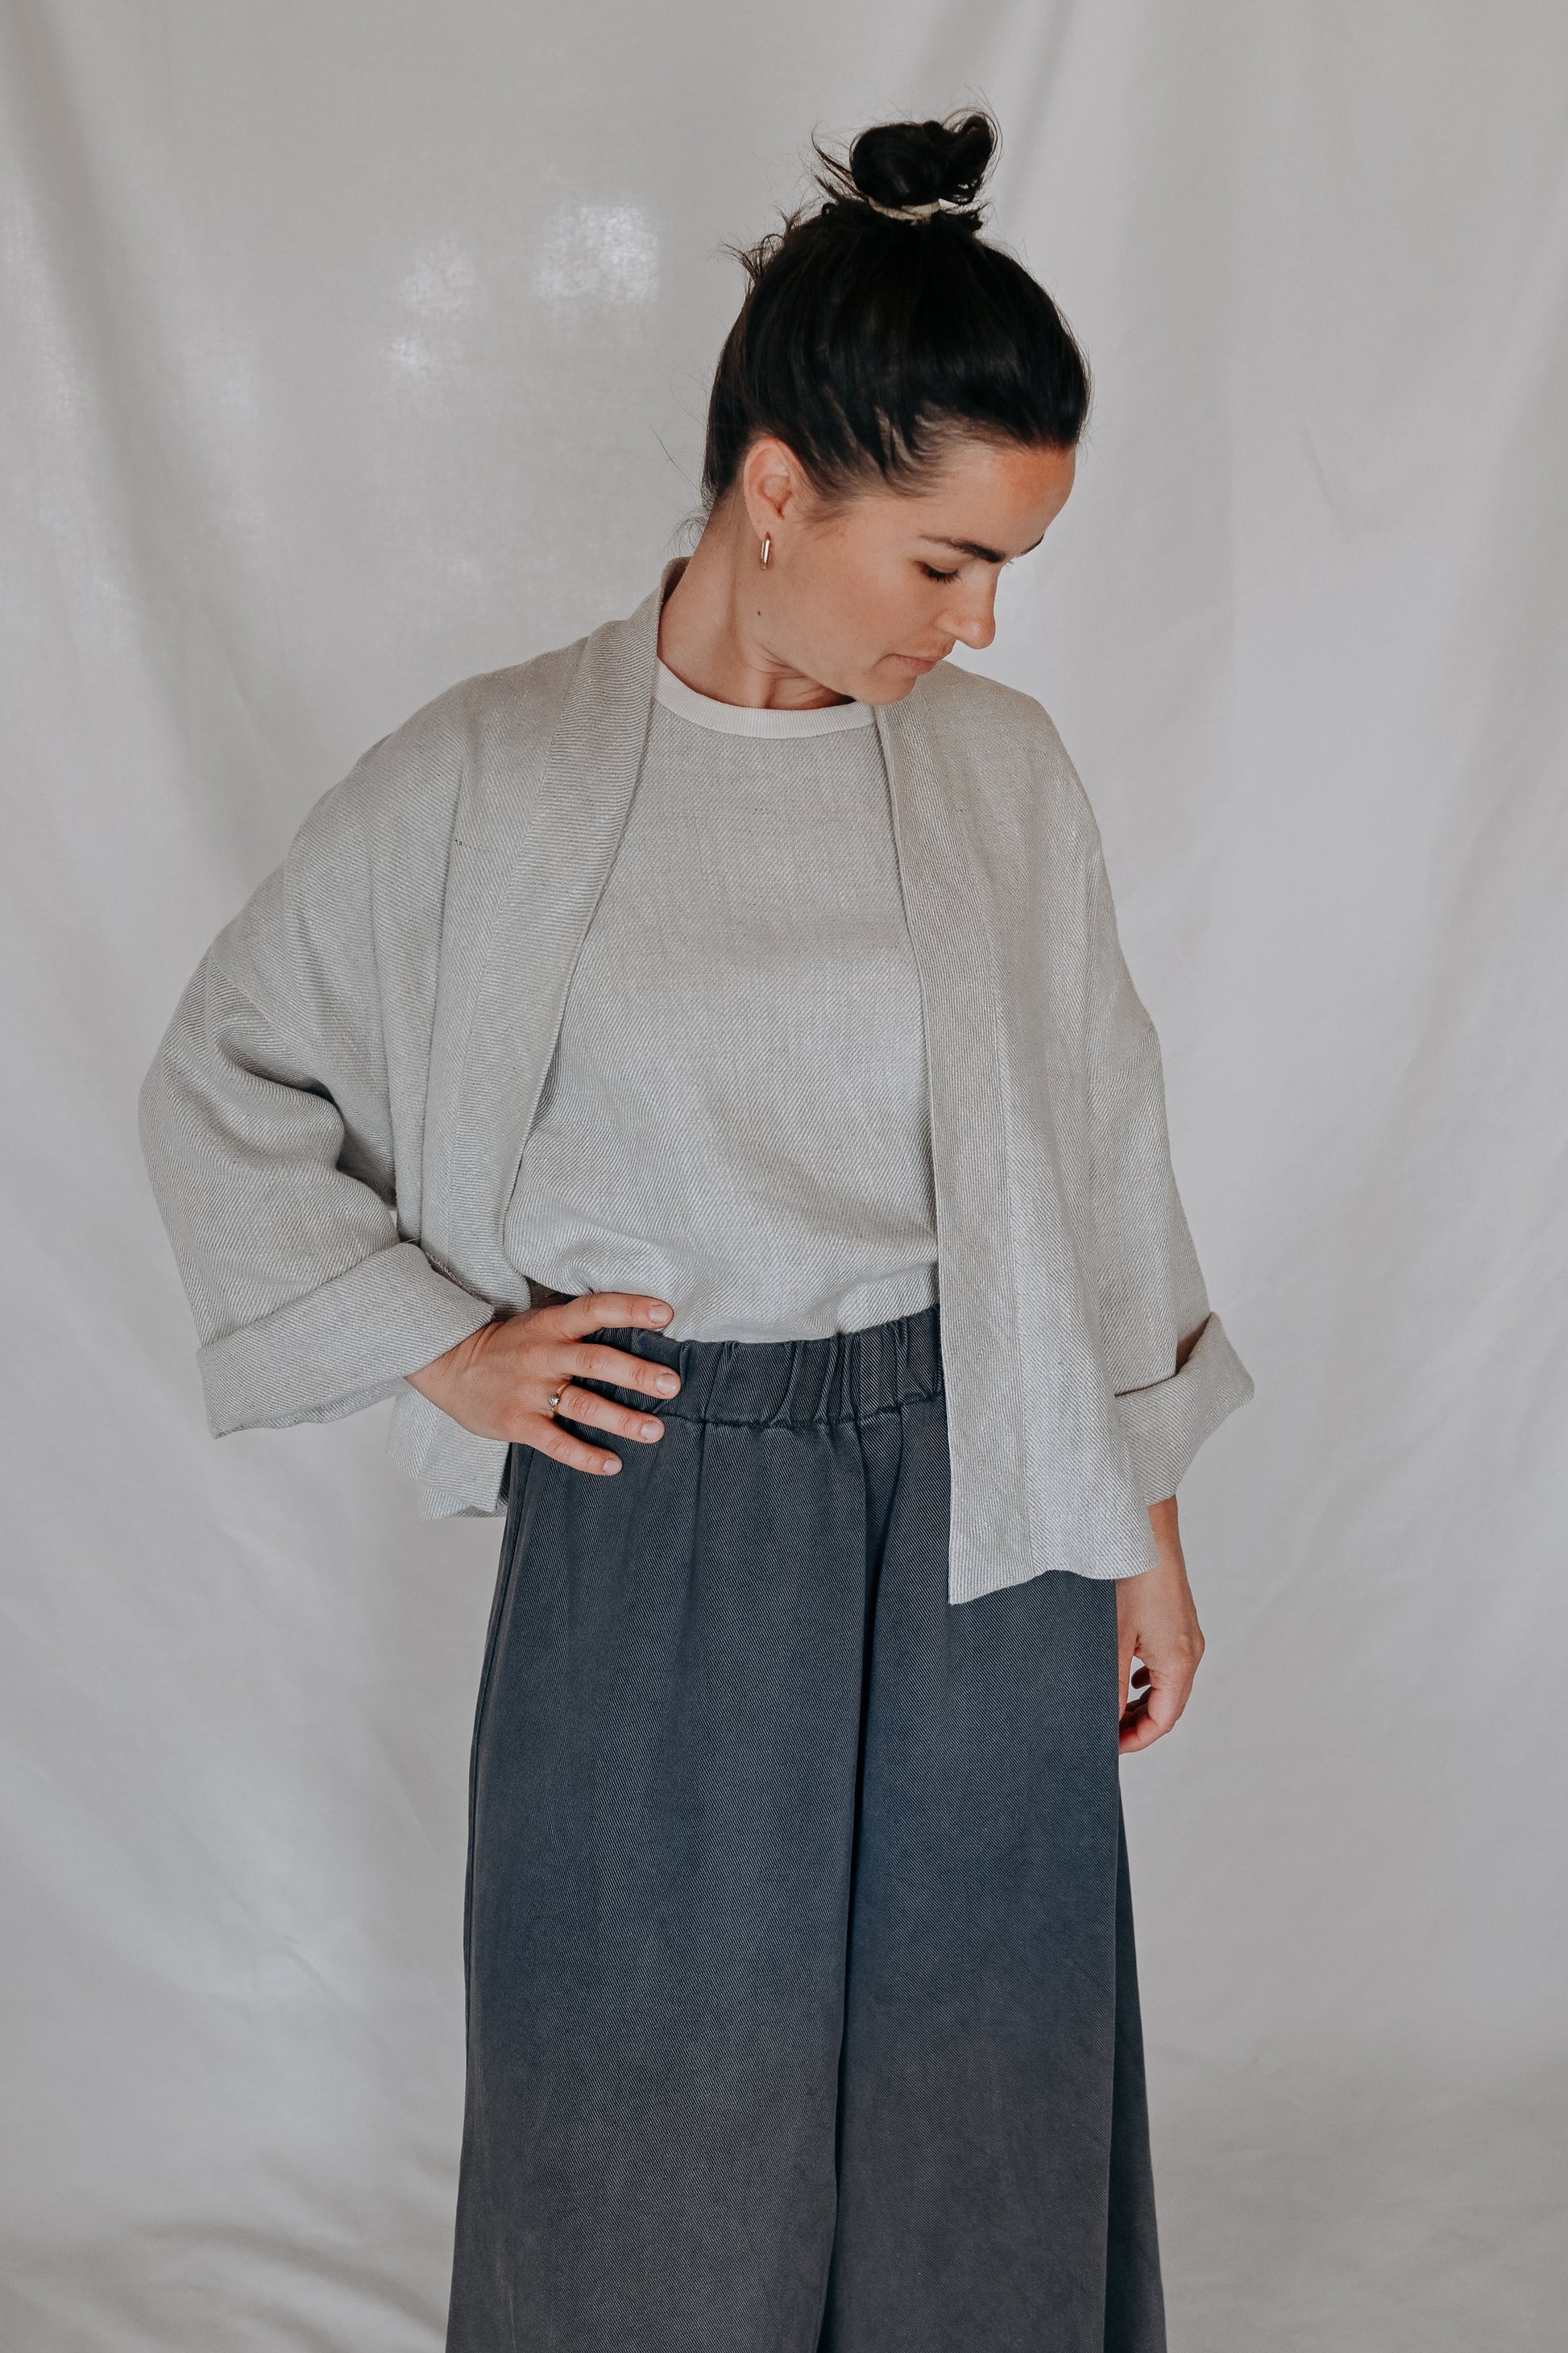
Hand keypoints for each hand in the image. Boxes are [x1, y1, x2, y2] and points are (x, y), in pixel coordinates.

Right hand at [405, 1291, 680, 1476]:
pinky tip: (611, 1464)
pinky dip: (584, 1456)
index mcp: (551, 1325)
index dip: (630, 1309)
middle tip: (671, 1384)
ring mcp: (530, 1391)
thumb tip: (639, 1325)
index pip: (595, 1310)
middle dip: (636, 1373)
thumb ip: (579, 1325)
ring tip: (654, 1430)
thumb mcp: (540, 1322)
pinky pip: (556, 1443)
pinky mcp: (518, 1423)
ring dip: (621, 1420)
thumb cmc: (509, 1345)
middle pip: (595, 1361)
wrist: (449, 1366)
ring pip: (582, 1406)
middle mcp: (543, 1355)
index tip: (665, 1314)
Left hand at [1116, 1497, 1204, 1752]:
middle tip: (1103, 1732)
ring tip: (1108, 1708)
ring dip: (1139, 1701)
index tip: (1107, 1747)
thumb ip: (1108, 1685)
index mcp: (1179, 1662)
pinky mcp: (1176, 1620)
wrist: (1142, 1530)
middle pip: (1167, 1704)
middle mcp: (1189, 1651)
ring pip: (1165, 1684)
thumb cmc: (1129, 1578)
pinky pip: (1165, 1662)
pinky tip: (1124, 1675)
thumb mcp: (1112, 1640)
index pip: (1163, 1720)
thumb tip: (1103, 1722)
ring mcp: (1185, 1635)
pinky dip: (1145, 1678)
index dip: (1136, 1740)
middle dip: (1136, 1723)